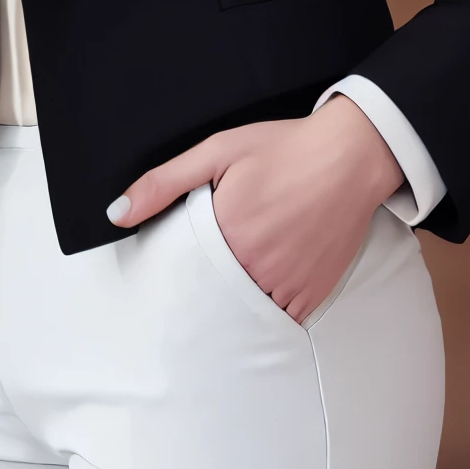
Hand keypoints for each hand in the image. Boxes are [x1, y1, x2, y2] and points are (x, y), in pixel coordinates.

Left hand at [108, 96, 404, 321]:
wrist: (351, 155)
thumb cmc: (284, 148)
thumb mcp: (218, 151)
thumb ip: (164, 182)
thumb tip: (118, 212)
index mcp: (226, 234)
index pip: (184, 274)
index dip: (176, 274)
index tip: (173, 274)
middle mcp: (256, 266)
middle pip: (213, 298)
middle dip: (204, 294)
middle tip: (205, 278)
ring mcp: (287, 284)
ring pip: (245, 315)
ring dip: (235, 305)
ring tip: (235, 282)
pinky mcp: (313, 293)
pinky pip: (281, 319)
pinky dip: (269, 311)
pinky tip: (264, 288)